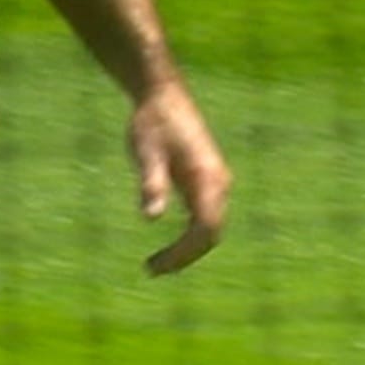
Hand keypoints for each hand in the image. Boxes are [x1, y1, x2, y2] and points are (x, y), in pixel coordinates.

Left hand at [129, 82, 230, 275]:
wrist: (161, 94)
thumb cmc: (152, 121)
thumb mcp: (145, 151)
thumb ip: (151, 183)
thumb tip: (152, 217)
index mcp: (208, 178)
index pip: (206, 229)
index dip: (184, 253)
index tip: (157, 265)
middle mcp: (218, 183)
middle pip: (211, 234)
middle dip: (184, 256)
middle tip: (152, 270)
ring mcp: (214, 182)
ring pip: (209, 227)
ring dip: (187, 249)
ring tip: (157, 265)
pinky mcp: (205, 181)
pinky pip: (204, 217)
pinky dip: (188, 236)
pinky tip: (167, 246)